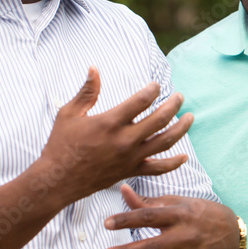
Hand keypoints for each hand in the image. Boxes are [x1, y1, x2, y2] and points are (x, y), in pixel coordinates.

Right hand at [36, 68, 190, 206]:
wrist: (57, 180)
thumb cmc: (60, 144)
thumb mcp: (69, 113)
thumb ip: (86, 91)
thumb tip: (94, 68)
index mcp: (110, 122)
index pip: (141, 101)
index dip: (153, 90)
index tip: (156, 85)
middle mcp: (124, 140)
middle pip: (159, 119)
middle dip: (173, 105)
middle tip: (180, 96)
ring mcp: (130, 157)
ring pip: (164, 142)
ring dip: (181, 129)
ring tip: (190, 117)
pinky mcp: (130, 171)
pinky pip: (157, 168)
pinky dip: (173, 164)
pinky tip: (184, 156)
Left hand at [102, 184, 238, 248]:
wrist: (231, 231)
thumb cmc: (198, 213)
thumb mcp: (177, 202)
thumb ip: (147, 201)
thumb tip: (122, 188)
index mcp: (180, 214)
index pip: (149, 216)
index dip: (126, 220)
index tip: (106, 224)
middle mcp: (187, 236)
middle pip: (152, 246)